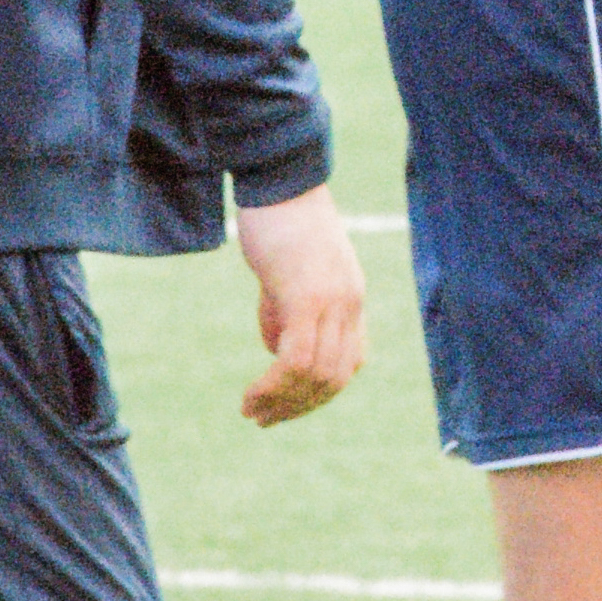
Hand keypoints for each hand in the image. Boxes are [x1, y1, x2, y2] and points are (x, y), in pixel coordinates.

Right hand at [235, 187, 367, 425]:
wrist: (278, 181)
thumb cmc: (278, 222)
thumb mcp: (286, 276)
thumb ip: (286, 313)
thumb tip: (277, 353)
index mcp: (350, 298)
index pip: (349, 364)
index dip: (317, 394)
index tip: (283, 406)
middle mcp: (350, 304)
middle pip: (336, 378)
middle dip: (299, 408)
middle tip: (263, 419)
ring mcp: (333, 301)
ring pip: (316, 375)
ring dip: (282, 403)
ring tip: (251, 411)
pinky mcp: (307, 297)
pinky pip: (295, 360)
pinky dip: (273, 386)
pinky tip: (251, 394)